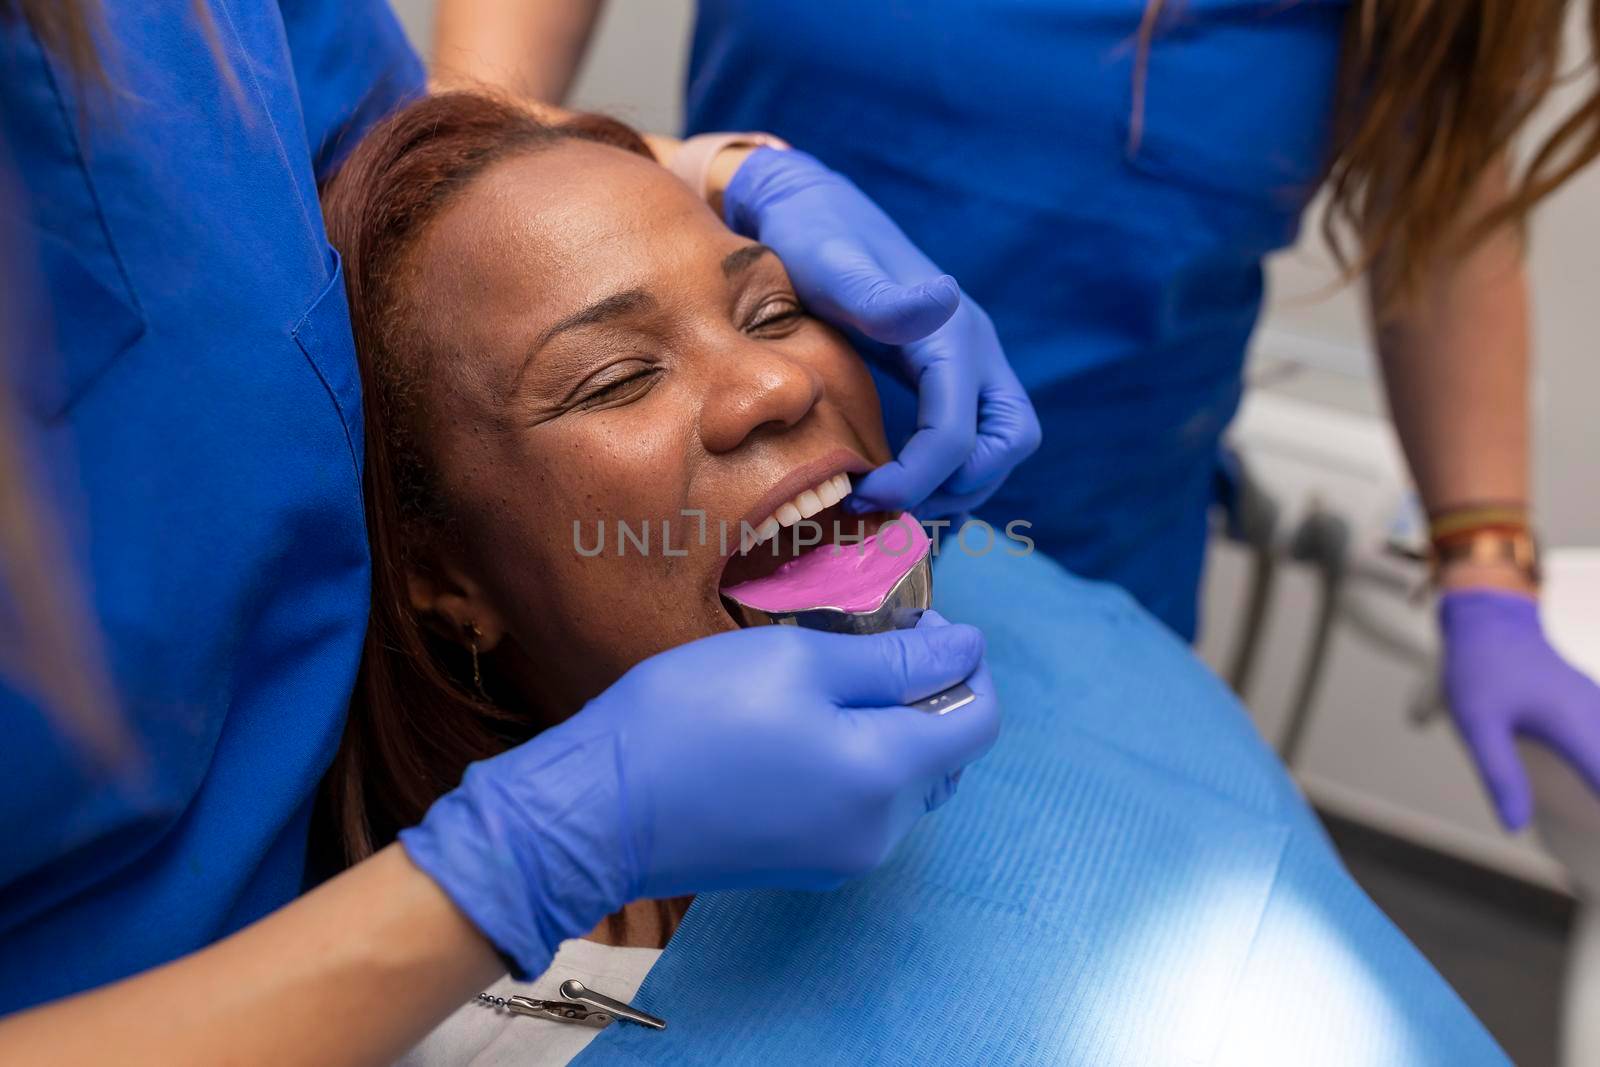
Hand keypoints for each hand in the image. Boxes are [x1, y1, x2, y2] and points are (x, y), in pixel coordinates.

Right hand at [399, 611, 997, 975]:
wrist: (599, 809)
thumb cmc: (693, 719)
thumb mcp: (799, 662)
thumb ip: (894, 661)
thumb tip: (967, 649)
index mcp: (886, 777)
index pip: (979, 720)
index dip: (964, 664)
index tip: (920, 624)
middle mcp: (879, 832)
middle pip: (944, 754)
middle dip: (923, 694)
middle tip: (865, 641)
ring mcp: (841, 858)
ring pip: (902, 782)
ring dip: (885, 728)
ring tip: (822, 683)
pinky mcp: (804, 866)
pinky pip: (859, 807)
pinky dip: (852, 763)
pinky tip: (796, 730)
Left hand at [723, 148, 1039, 516]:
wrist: (808, 206)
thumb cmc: (810, 237)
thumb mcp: (831, 263)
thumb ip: (879, 296)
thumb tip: (942, 302)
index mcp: (952, 333)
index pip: (958, 434)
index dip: (917, 480)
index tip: (860, 498)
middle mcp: (975, 348)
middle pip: (1007, 442)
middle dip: (957, 487)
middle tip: (889, 508)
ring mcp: (969, 361)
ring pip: (1001, 445)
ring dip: (960, 486)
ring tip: (894, 505)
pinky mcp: (950, 372)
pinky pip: (976, 434)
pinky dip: (951, 471)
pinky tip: (900, 486)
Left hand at [1440, 588, 1599, 829]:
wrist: (1492, 614)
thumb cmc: (1482, 665)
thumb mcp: (1478, 723)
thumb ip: (1501, 774)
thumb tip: (1514, 825)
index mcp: (1576, 727)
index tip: (1598, 831)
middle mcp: (1599, 717)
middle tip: (1592, 826)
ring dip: (1599, 773)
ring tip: (1592, 803)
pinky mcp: (1594, 701)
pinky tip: (1592, 772)